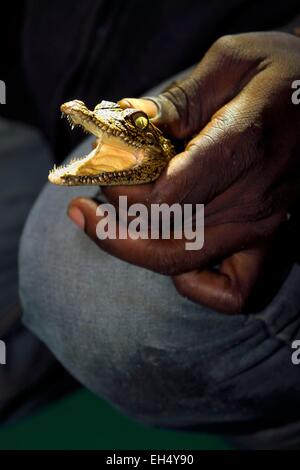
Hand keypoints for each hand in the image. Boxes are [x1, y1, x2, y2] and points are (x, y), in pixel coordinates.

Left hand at [68, 32, 299, 312]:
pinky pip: (232, 291)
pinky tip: (177, 256)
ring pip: (184, 262)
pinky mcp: (266, 238)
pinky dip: (195, 284)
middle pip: (167, 236)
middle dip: (115, 229)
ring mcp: (262, 224)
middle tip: (86, 211)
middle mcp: (254, 196)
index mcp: (245, 145)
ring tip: (112, 227)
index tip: (103, 175)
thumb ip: (180, 99)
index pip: (168, 195)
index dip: (125, 193)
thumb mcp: (231, 61)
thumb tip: (127, 124)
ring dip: (137, 250)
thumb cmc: (280, 73)